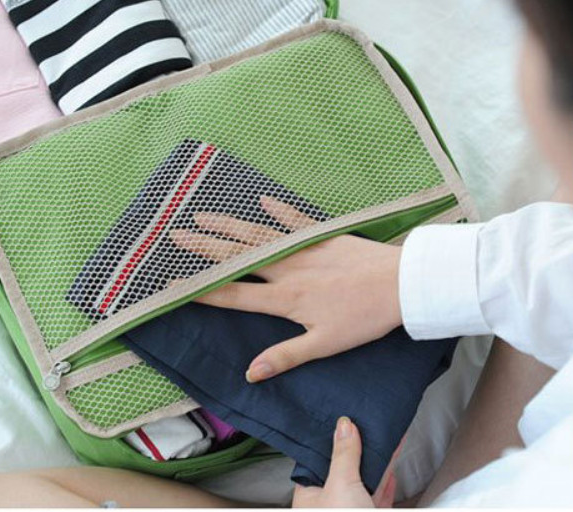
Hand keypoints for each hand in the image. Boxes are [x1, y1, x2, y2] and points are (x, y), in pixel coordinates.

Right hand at [170, 196, 402, 381]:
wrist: (401, 284)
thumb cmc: (364, 318)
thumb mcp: (325, 345)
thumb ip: (285, 356)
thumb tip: (250, 372)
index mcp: (285, 298)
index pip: (233, 295)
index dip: (201, 291)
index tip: (171, 285)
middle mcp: (286, 270)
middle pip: (236, 258)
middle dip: (202, 248)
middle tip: (173, 236)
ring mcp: (303, 249)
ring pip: (257, 236)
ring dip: (227, 225)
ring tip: (200, 216)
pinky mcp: (323, 236)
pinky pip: (295, 220)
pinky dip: (279, 210)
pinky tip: (263, 200)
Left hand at [293, 417, 397, 507]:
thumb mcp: (340, 484)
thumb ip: (344, 454)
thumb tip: (345, 426)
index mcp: (310, 496)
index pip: (318, 460)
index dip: (331, 442)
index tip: (344, 423)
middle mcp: (329, 503)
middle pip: (344, 470)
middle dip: (358, 451)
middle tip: (367, 427)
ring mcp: (352, 509)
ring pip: (365, 483)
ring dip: (376, 463)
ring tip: (383, 440)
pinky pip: (380, 496)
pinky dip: (387, 482)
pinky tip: (390, 470)